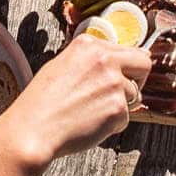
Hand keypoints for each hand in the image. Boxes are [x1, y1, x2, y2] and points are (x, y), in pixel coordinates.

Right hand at [0, 32, 152, 169]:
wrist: (32, 130)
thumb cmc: (42, 103)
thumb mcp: (61, 65)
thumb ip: (90, 60)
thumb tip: (117, 61)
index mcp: (88, 44)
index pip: (128, 49)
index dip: (127, 66)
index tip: (122, 76)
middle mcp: (104, 59)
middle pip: (143, 64)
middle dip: (138, 80)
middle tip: (120, 94)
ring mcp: (113, 83)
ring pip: (134, 95)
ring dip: (120, 106)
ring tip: (91, 112)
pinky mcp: (118, 108)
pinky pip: (126, 117)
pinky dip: (112, 125)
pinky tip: (90, 124)